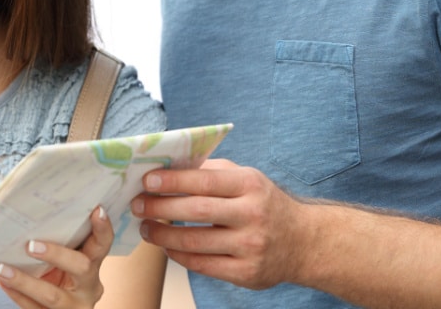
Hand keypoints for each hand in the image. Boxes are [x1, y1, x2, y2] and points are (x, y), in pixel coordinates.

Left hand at [0, 205, 110, 308]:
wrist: (60, 308)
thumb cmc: (59, 273)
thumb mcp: (67, 258)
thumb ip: (61, 241)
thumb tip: (31, 213)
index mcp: (94, 264)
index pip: (102, 245)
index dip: (102, 228)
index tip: (97, 210)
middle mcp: (89, 286)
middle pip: (81, 268)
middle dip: (56, 254)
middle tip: (30, 245)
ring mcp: (74, 306)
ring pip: (52, 295)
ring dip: (24, 281)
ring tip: (1, 268)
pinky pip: (34, 308)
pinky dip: (16, 294)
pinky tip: (2, 281)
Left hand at [131, 158, 310, 289]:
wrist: (303, 242)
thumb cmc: (264, 203)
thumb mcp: (246, 178)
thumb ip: (210, 171)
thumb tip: (167, 166)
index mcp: (250, 185)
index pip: (204, 180)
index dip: (172, 181)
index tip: (147, 180)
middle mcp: (253, 215)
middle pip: (196, 211)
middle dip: (159, 207)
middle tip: (137, 205)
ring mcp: (250, 246)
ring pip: (195, 242)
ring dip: (162, 235)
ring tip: (145, 228)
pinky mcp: (246, 273)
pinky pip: (202, 265)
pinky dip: (178, 255)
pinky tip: (166, 246)